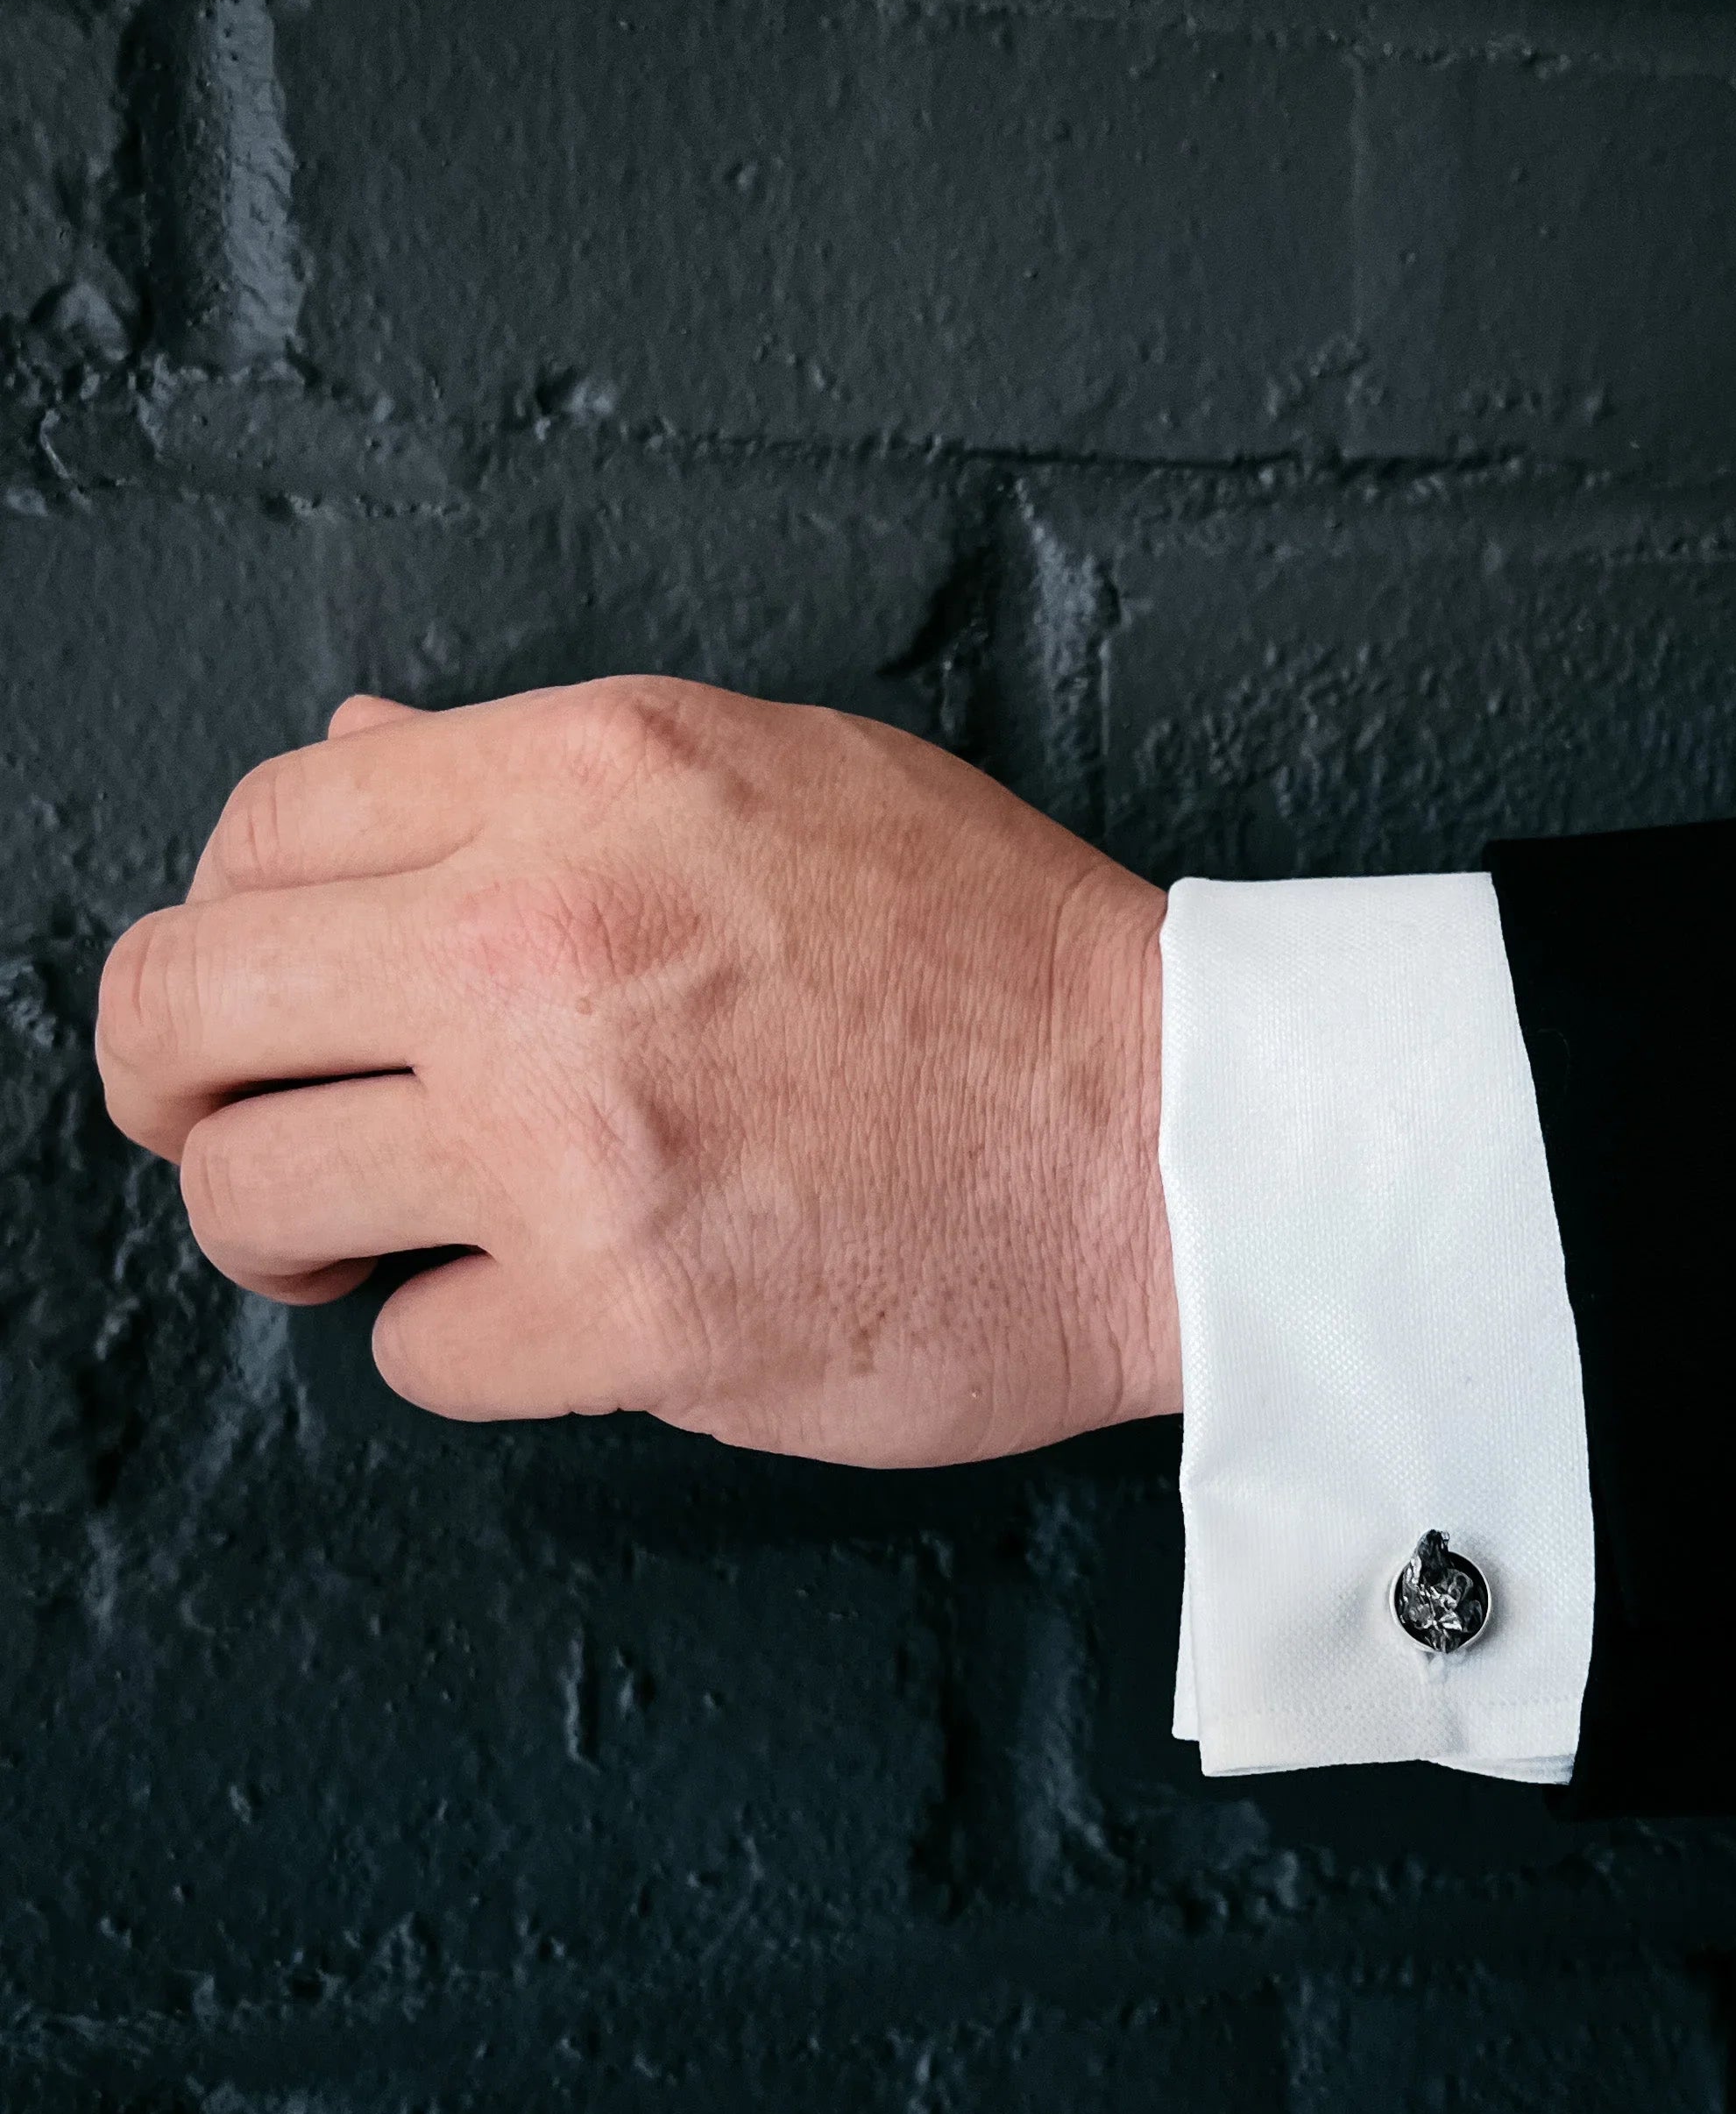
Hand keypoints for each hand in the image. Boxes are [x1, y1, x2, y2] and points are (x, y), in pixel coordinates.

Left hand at [95, 677, 1179, 1464]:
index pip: (261, 830)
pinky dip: (468, 1342)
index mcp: (587, 777)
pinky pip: (420, 1356)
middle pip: (184, 1013)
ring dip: (299, 1234)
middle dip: (176, 1082)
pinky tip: (558, 1305)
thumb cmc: (1010, 960)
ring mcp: (575, 1141)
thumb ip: (548, 771)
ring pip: (257, 1204)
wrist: (1181, 1138)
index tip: (273, 991)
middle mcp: (547, 940)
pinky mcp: (629, 1317)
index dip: (240, 922)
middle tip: (235, 1123)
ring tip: (385, 1239)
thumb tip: (353, 757)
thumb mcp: (788, 774)